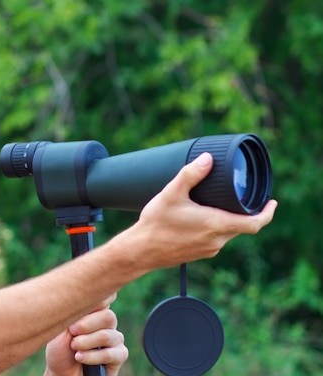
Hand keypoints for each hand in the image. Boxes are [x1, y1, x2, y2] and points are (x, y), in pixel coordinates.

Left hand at [44, 294, 127, 375]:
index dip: (99, 299)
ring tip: (73, 347)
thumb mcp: (61, 326)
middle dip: (86, 325)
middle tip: (72, 331)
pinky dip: (93, 356)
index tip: (83, 304)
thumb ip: (75, 311)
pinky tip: (80, 357)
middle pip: (108, 316)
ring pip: (107, 336)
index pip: (106, 297)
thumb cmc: (59, 349)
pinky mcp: (119, 355)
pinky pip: (111, 354)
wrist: (60, 373)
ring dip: (86, 342)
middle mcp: (107, 323)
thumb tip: (84, 293)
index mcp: (95, 311)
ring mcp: (115, 339)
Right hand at [131, 152, 277, 268]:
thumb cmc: (156, 224)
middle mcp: (217, 240)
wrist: (140, 251)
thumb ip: (190, 174)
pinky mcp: (198, 254)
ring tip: (217, 205)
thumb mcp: (171, 194)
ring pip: (227, 233)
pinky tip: (200, 220)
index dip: (267, 213)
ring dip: (227, 220)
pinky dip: (214, 228)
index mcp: (217, 225)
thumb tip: (207, 158)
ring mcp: (208, 250)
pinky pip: (215, 240)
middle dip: (243, 212)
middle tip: (240, 197)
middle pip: (241, 226)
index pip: (255, 223)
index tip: (272, 203)